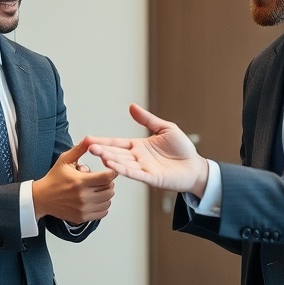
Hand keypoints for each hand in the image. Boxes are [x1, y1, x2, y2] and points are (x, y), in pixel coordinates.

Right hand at [32, 141, 115, 223]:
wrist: (41, 198)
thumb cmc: (53, 179)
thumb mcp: (64, 160)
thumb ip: (79, 149)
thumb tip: (89, 139)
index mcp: (80, 181)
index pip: (107, 178)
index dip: (112, 173)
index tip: (110, 171)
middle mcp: (83, 196)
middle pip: (110, 190)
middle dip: (109, 183)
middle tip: (103, 180)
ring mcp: (83, 208)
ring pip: (108, 201)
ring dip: (107, 194)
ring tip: (99, 189)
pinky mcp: (82, 217)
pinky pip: (103, 212)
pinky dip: (103, 205)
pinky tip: (96, 200)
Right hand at [83, 104, 209, 196]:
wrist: (196, 166)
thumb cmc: (182, 149)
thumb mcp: (165, 128)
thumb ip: (147, 119)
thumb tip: (132, 106)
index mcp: (139, 146)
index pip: (117, 143)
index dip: (103, 141)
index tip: (88, 139)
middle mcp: (138, 158)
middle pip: (116, 153)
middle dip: (102, 150)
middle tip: (88, 147)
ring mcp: (143, 169)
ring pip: (123, 164)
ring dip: (111, 159)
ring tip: (98, 154)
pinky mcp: (151, 178)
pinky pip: (135, 174)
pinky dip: (124, 170)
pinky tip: (113, 166)